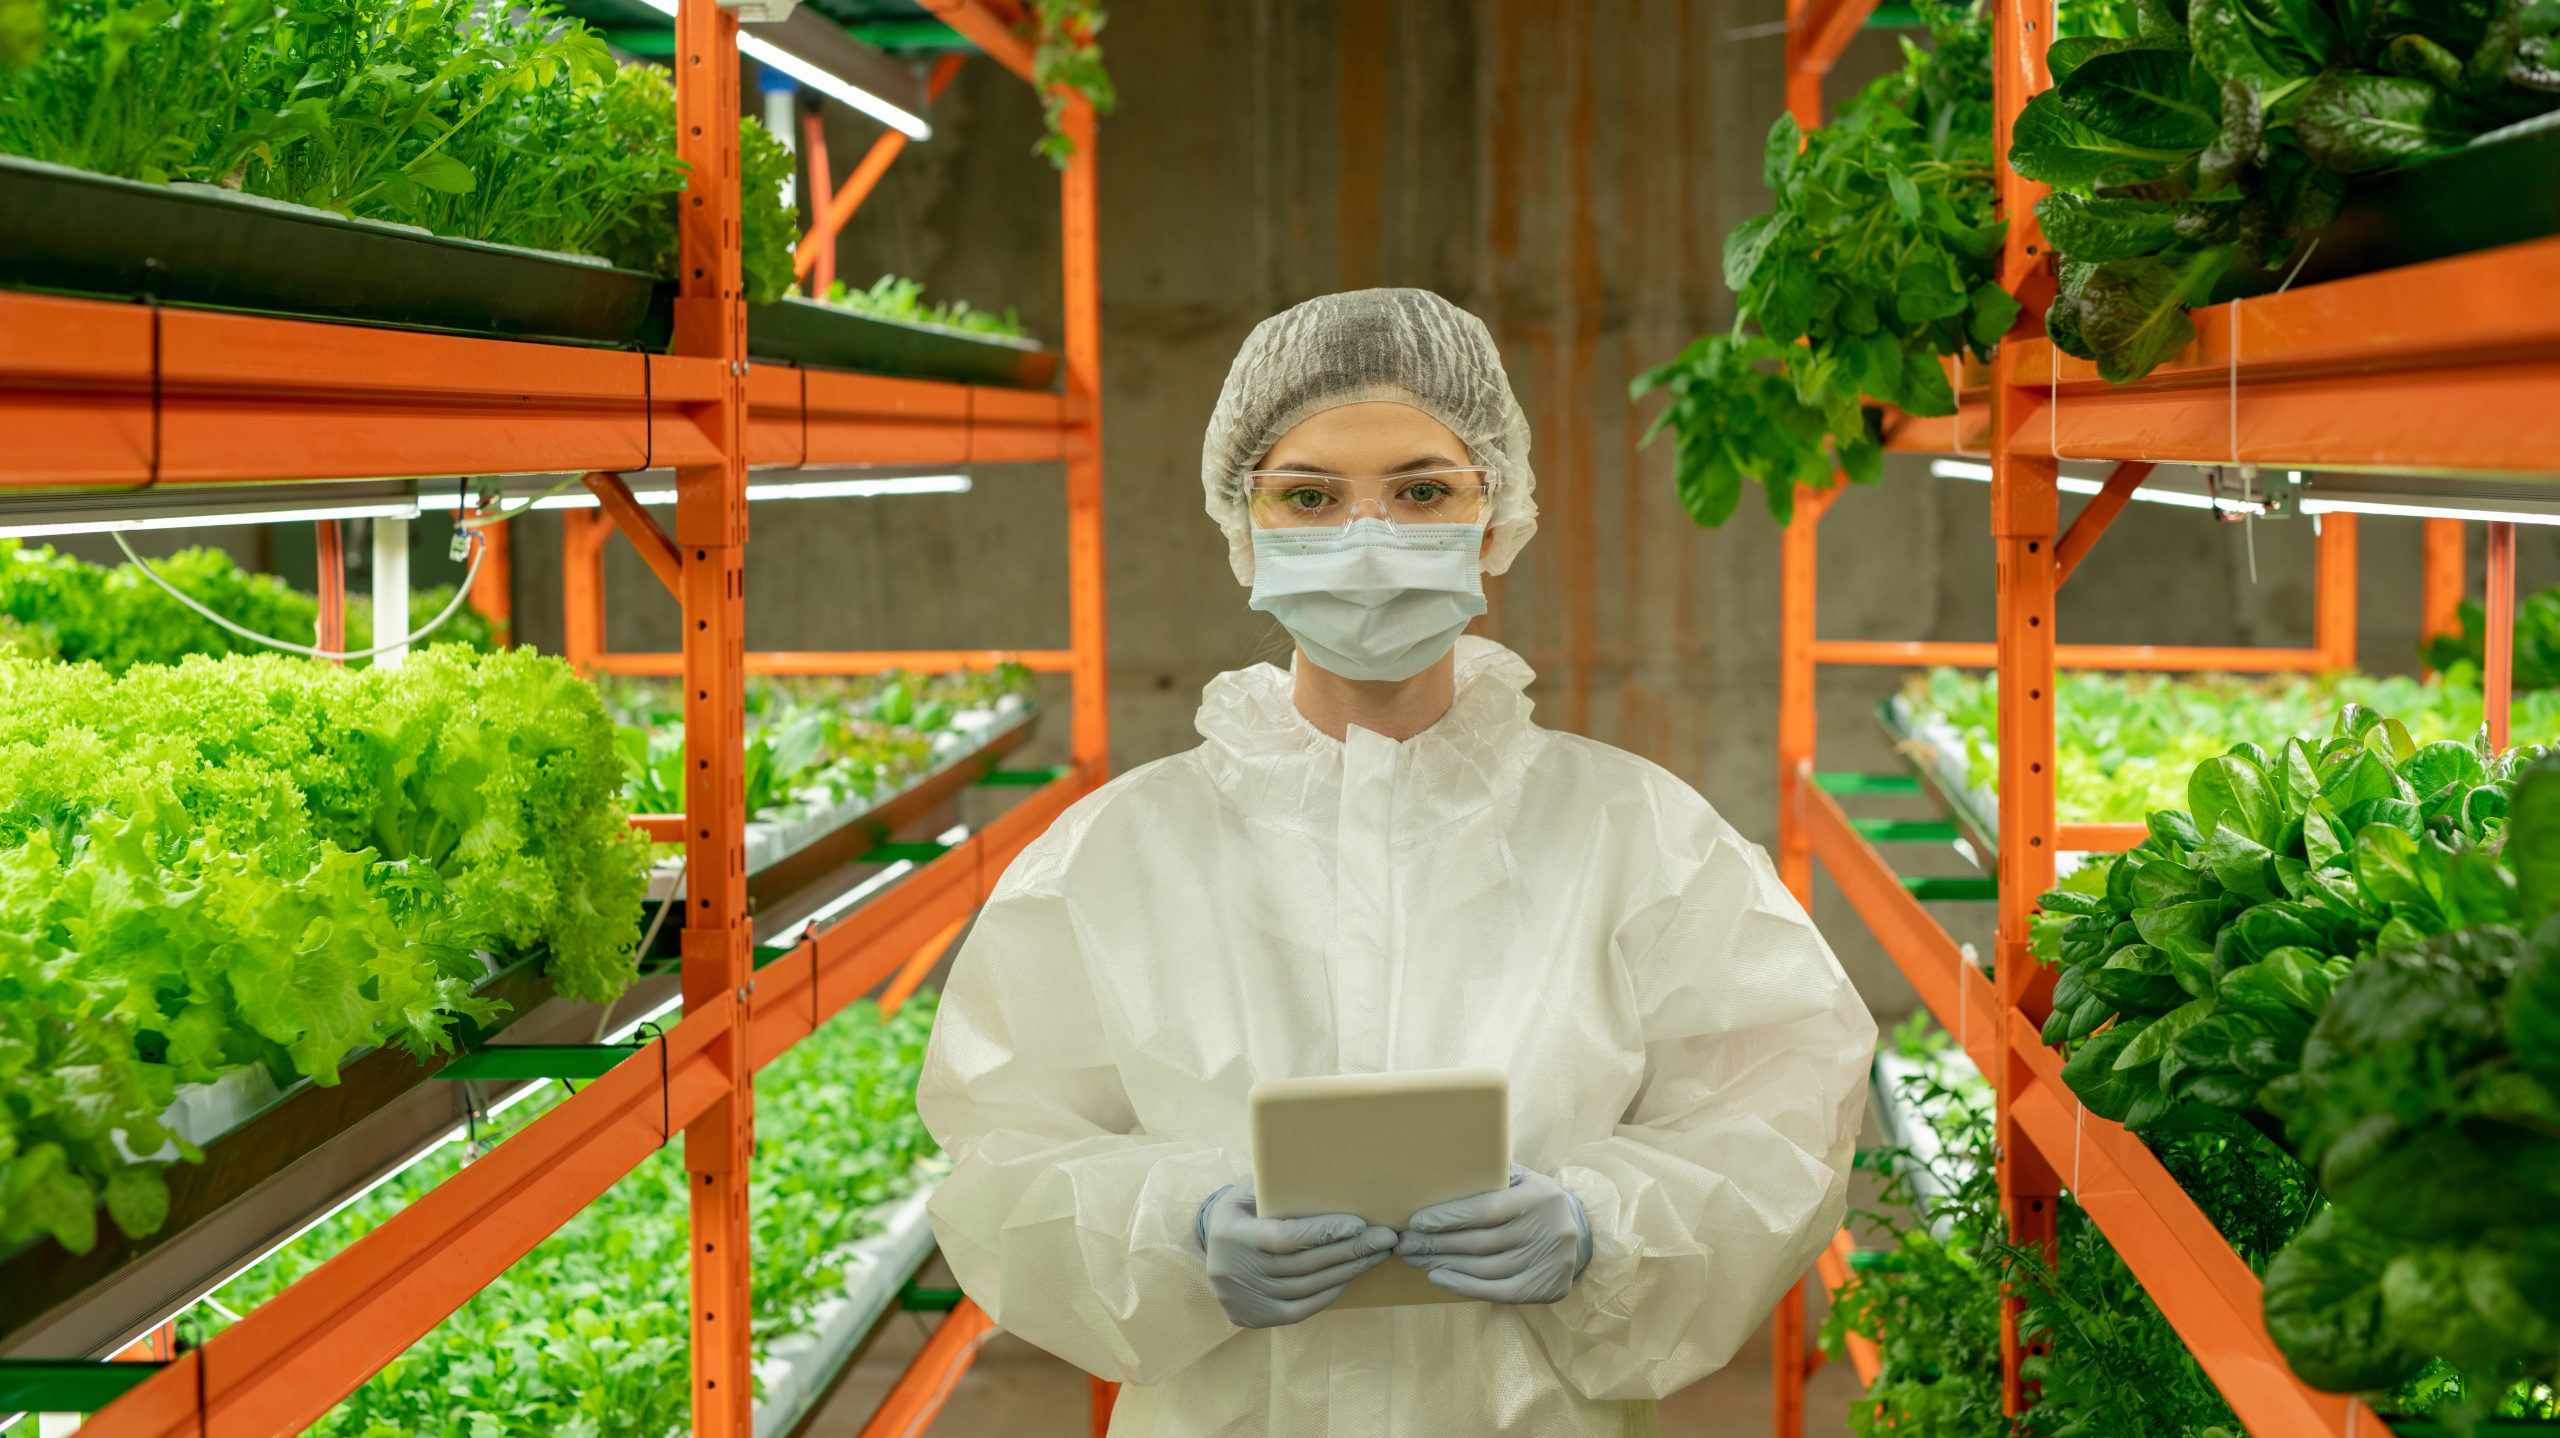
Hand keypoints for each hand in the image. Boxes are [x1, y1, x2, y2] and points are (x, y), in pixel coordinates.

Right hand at [1196, 1180, 1397, 1328]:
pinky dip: (1329, 1293)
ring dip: (1348, 1271)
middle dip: (1350, 1250)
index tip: (1359, 1224)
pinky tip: (1350, 1276)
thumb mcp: (1248, 1191)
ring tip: (1376, 1254)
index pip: (1286, 1238)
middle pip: (1304, 1264)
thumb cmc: (1241, 1211)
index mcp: (1234, 1234)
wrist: (1209, 1251)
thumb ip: (1278, 1186)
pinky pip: (1301, 1309)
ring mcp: (1246, 1298)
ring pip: (1307, 1287)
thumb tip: (1325, 1173)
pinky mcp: (1256, 1317)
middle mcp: (1236, 1271)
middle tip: (1384, 1238)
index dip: (1324, 1232)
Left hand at [1394, 1165, 1590, 1303]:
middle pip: (1480, 1242)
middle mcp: (1547, 1231)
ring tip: (1416, 1259)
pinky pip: (1496, 1291)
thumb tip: (1442, 1169)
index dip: (1448, 1217)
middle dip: (1436, 1243)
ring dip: (1444, 1264)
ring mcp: (1548, 1263)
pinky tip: (1438, 1278)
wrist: (1580, 1230)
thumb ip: (1491, 1174)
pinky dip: (1464, 1286)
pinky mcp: (1544, 1289)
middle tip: (1405, 1244)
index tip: (1416, 1221)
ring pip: (1484, 1268)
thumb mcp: (1521, 1178)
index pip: (1485, 1210)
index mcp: (1538, 1197)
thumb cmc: (1533, 1200)